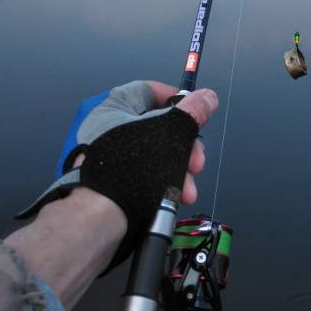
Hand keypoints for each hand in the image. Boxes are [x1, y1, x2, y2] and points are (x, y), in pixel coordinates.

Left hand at [64, 81, 218, 204]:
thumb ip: (193, 112)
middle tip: (196, 162)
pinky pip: (146, 175)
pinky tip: (176, 196)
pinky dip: (164, 184)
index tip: (195, 110)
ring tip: (187, 189)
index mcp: (117, 107)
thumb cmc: (133, 168)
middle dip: (186, 148)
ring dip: (180, 171)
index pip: (150, 90)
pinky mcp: (114, 183)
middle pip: (160, 127)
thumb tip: (207, 96)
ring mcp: (112, 158)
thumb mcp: (172, 134)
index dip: (177, 98)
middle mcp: (111, 130)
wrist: (102, 220)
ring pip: (157, 155)